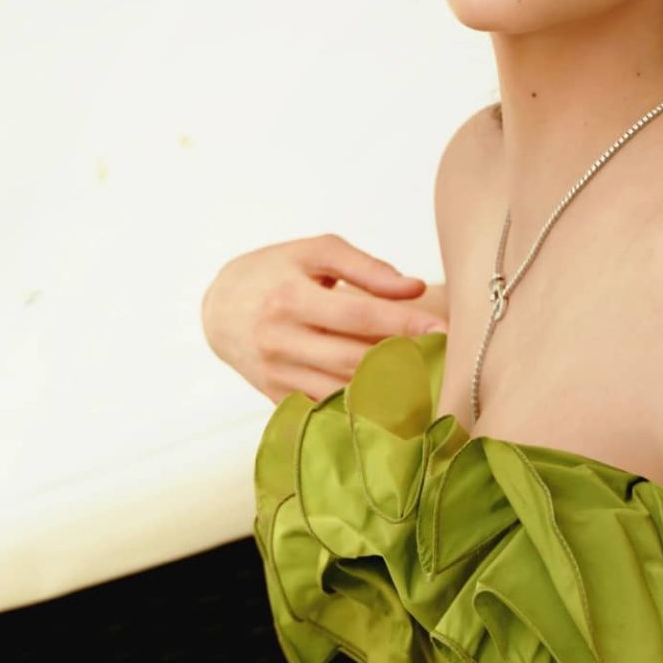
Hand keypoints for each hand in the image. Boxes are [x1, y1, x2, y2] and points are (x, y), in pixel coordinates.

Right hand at [201, 233, 446, 404]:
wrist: (219, 309)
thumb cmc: (274, 273)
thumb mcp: (313, 253)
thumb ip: (365, 267)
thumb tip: (412, 288)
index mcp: (290, 298)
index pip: (359, 316)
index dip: (405, 324)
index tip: (443, 330)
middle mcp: (281, 341)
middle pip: (355, 359)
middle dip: (404, 361)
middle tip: (444, 359)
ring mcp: (278, 375)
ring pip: (344, 392)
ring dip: (389, 391)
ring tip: (427, 380)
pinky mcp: (279, 399)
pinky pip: (328, 409)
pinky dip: (362, 409)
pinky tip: (394, 402)